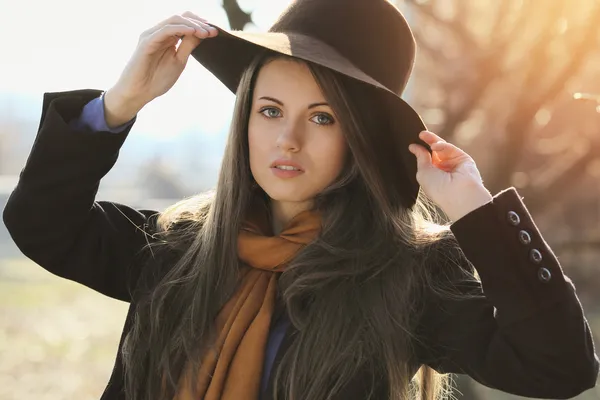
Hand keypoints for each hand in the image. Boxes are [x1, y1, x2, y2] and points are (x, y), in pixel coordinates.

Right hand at [104, 11, 217, 126]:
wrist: (138, 93)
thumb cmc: (157, 79)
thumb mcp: (179, 61)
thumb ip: (188, 46)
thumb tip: (202, 34)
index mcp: (167, 37)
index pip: (185, 23)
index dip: (200, 24)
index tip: (215, 32)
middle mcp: (159, 32)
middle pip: (181, 18)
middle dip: (199, 23)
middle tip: (213, 31)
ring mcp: (152, 35)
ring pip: (174, 21)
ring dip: (193, 25)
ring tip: (206, 32)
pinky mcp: (147, 42)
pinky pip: (165, 30)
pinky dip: (181, 29)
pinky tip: (193, 32)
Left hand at [408, 131, 492, 221]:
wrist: (458, 194)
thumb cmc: (438, 188)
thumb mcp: (422, 172)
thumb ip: (420, 158)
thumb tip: (414, 147)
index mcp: (432, 177)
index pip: (426, 161)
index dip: (420, 151)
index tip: (411, 144)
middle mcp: (443, 170)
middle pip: (434, 152)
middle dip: (427, 142)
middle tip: (420, 134)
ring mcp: (453, 164)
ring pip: (443, 148)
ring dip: (433, 140)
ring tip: (423, 135)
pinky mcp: (463, 158)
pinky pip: (451, 148)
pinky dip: (442, 145)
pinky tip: (435, 146)